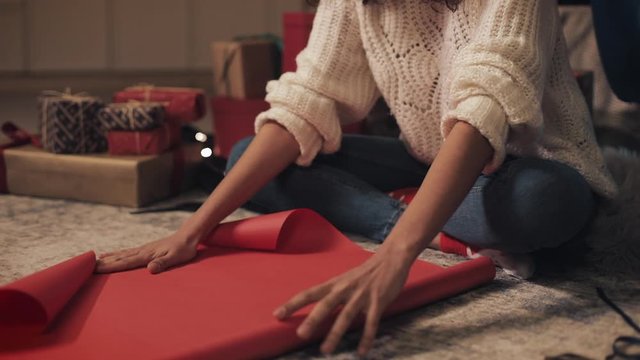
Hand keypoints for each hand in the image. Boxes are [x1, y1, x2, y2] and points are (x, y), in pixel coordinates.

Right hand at [95, 232, 198, 273]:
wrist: (188, 236)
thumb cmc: (184, 249)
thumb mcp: (176, 258)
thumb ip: (163, 263)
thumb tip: (150, 269)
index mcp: (146, 255)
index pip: (125, 262)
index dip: (110, 266)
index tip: (95, 269)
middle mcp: (141, 251)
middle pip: (118, 258)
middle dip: (102, 264)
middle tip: (85, 268)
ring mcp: (142, 250)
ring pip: (120, 255)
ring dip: (106, 259)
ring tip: (92, 262)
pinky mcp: (145, 250)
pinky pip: (126, 253)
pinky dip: (115, 255)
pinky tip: (109, 255)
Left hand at [272, 245, 414, 355]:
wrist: (391, 258)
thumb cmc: (365, 273)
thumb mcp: (345, 280)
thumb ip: (332, 294)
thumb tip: (317, 311)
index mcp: (335, 284)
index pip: (309, 293)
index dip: (293, 304)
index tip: (277, 314)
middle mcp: (345, 289)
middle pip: (325, 305)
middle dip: (313, 320)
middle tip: (300, 335)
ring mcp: (362, 296)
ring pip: (346, 316)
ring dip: (335, 333)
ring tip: (326, 350)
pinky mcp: (378, 302)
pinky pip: (371, 323)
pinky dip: (366, 338)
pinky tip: (361, 352)